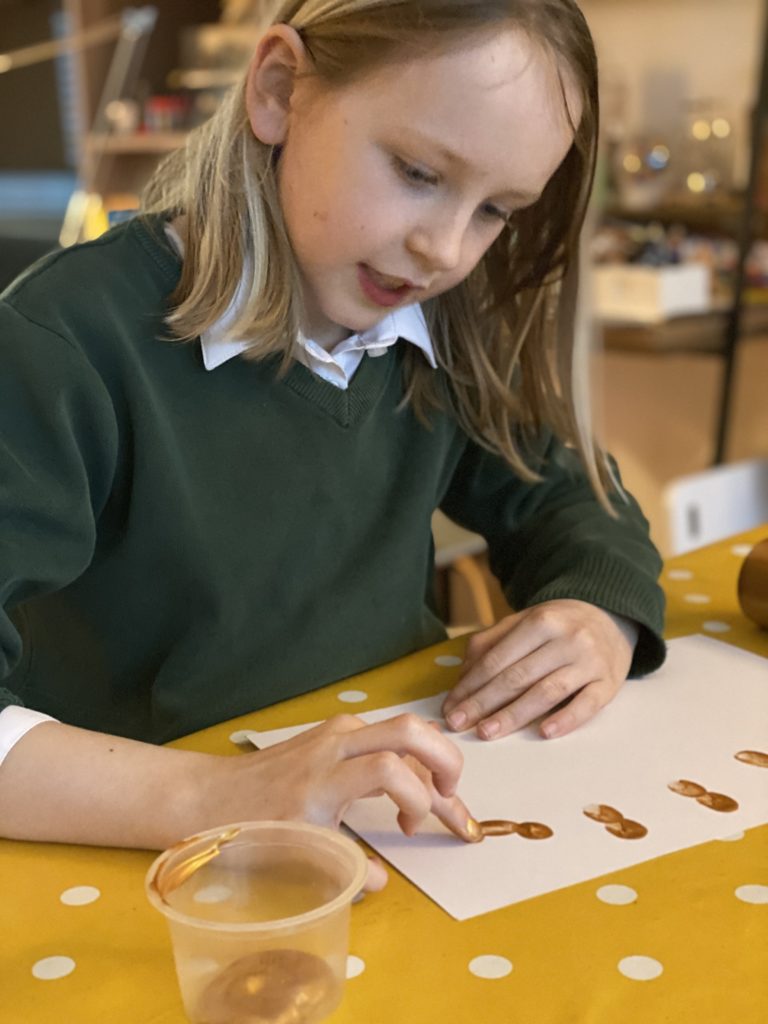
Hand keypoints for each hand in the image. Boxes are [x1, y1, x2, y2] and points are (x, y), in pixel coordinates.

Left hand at [203, 713, 475, 887]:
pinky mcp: (339, 730)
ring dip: (432, 760)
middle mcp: (337, 744)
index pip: (390, 769)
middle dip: (446, 761)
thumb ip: (348, 868)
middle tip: (452, 798)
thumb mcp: (301, 855)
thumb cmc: (254, 826)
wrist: (214, 793)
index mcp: (325, 778)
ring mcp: (339, 731)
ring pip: (405, 728)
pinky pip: (387, 734)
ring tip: (439, 800)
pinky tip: (408, 790)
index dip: (415, 799)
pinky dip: (410, 757)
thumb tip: (380, 881)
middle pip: (411, 730)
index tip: (410, 830)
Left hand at [441, 600, 635, 740]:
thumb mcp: (525, 621)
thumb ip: (492, 643)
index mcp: (540, 620)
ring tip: (487, 731)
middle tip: (459, 723)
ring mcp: (589, 661)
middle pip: (518, 676)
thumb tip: (463, 677)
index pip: (498, 658)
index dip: (471, 684)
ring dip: (514, 714)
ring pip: (547, 691)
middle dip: (484, 702)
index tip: (450, 706)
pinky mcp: (609, 682)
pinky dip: (566, 718)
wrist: (611, 618)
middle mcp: (566, 638)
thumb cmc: (558, 625)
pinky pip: (588, 704)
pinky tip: (545, 732)